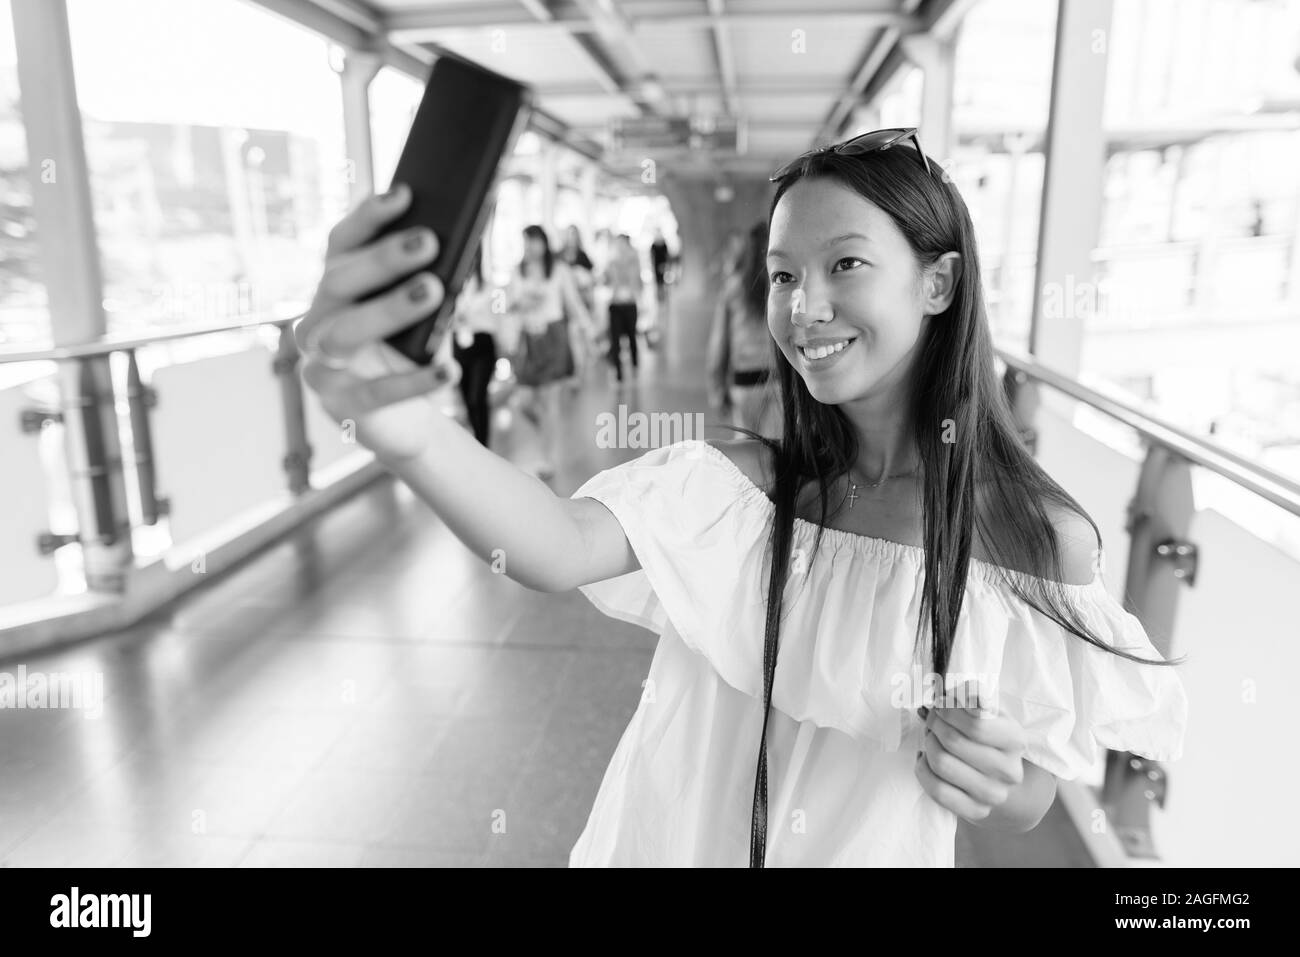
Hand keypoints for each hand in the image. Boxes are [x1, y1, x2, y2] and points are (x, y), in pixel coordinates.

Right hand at [294, 183, 447, 463]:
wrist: (403, 423)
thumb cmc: (409, 356)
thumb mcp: (417, 319)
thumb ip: (422, 285)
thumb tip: (453, 246)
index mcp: (333, 292)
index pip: (341, 245)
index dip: (369, 218)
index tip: (405, 193)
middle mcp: (316, 323)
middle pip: (340, 281)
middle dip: (384, 258)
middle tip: (430, 240)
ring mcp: (321, 367)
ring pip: (346, 332)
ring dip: (390, 308)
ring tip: (436, 290)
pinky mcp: (341, 407)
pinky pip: (376, 392)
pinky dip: (415, 379)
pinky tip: (449, 369)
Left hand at [914, 684, 1027, 824]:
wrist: (998, 778)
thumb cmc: (987, 736)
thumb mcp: (986, 711)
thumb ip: (970, 696)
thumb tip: (951, 694)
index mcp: (1016, 740)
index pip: (976, 724)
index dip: (949, 710)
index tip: (941, 705)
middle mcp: (1009, 771)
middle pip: (953, 742)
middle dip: (934, 724)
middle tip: (932, 719)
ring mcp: (994, 794)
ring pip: (942, 764)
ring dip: (928, 744)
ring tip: (931, 738)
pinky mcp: (977, 811)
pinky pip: (937, 790)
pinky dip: (923, 770)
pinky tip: (925, 759)